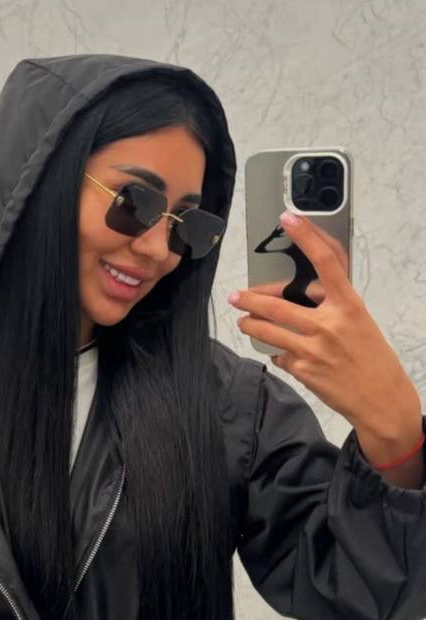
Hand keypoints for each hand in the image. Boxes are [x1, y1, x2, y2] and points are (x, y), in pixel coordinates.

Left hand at [228, 211, 415, 432]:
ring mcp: (313, 349)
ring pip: (268, 331)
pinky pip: (279, 356)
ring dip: (251, 325)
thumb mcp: (360, 322)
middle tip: (237, 295)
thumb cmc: (373, 359)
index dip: (306, 237)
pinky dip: (278, 354)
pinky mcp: (303, 371)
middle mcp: (329, 324)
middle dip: (251, 299)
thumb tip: (303, 296)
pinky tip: (282, 354)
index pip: (326, 262)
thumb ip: (333, 307)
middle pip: (277, 304)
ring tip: (244, 321)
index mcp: (349, 305)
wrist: (382, 400)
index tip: (289, 219)